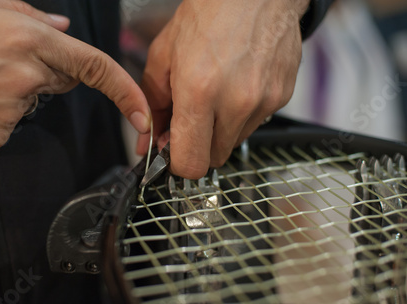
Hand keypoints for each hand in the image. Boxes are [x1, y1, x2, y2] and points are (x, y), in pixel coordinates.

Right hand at [0, 0, 149, 154]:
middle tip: (2, 63)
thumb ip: (26, 13)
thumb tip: (62, 28)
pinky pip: (12, 123)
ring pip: (34, 101)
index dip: (124, 90)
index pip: (93, 64)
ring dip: (16, 92)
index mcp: (25, 38)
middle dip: (46, 73)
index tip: (143, 113)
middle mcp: (26, 75)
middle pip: (63, 80)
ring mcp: (13, 108)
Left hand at [137, 0, 309, 178]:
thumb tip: (148, 142)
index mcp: (199, 92)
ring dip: (219, 131)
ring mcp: (263, 102)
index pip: (191, 163)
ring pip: (234, 143)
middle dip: (198, 147)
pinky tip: (236, 86)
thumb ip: (153, 106)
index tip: (173, 152)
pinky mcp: (281, 97)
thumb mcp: (163, 57)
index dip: (177, 163)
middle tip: (191, 121)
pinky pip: (254, 124)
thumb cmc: (207, 15)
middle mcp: (236, 103)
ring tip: (215, 95)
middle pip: (214, 159)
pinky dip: (241, 115)